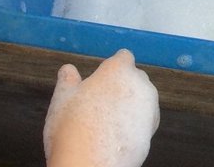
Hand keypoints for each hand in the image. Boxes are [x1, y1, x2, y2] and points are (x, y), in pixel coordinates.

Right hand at [43, 49, 158, 166]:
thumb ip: (67, 80)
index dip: (111, 69)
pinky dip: (134, 125)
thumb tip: (68, 70)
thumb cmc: (72, 129)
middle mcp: (140, 83)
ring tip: (106, 124)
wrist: (88, 166)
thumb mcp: (62, 100)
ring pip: (141, 100)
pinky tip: (116, 136)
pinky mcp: (152, 130)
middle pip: (134, 78)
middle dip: (121, 87)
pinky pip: (144, 121)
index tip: (100, 81)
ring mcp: (149, 107)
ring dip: (130, 106)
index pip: (123, 57)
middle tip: (100, 105)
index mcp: (118, 69)